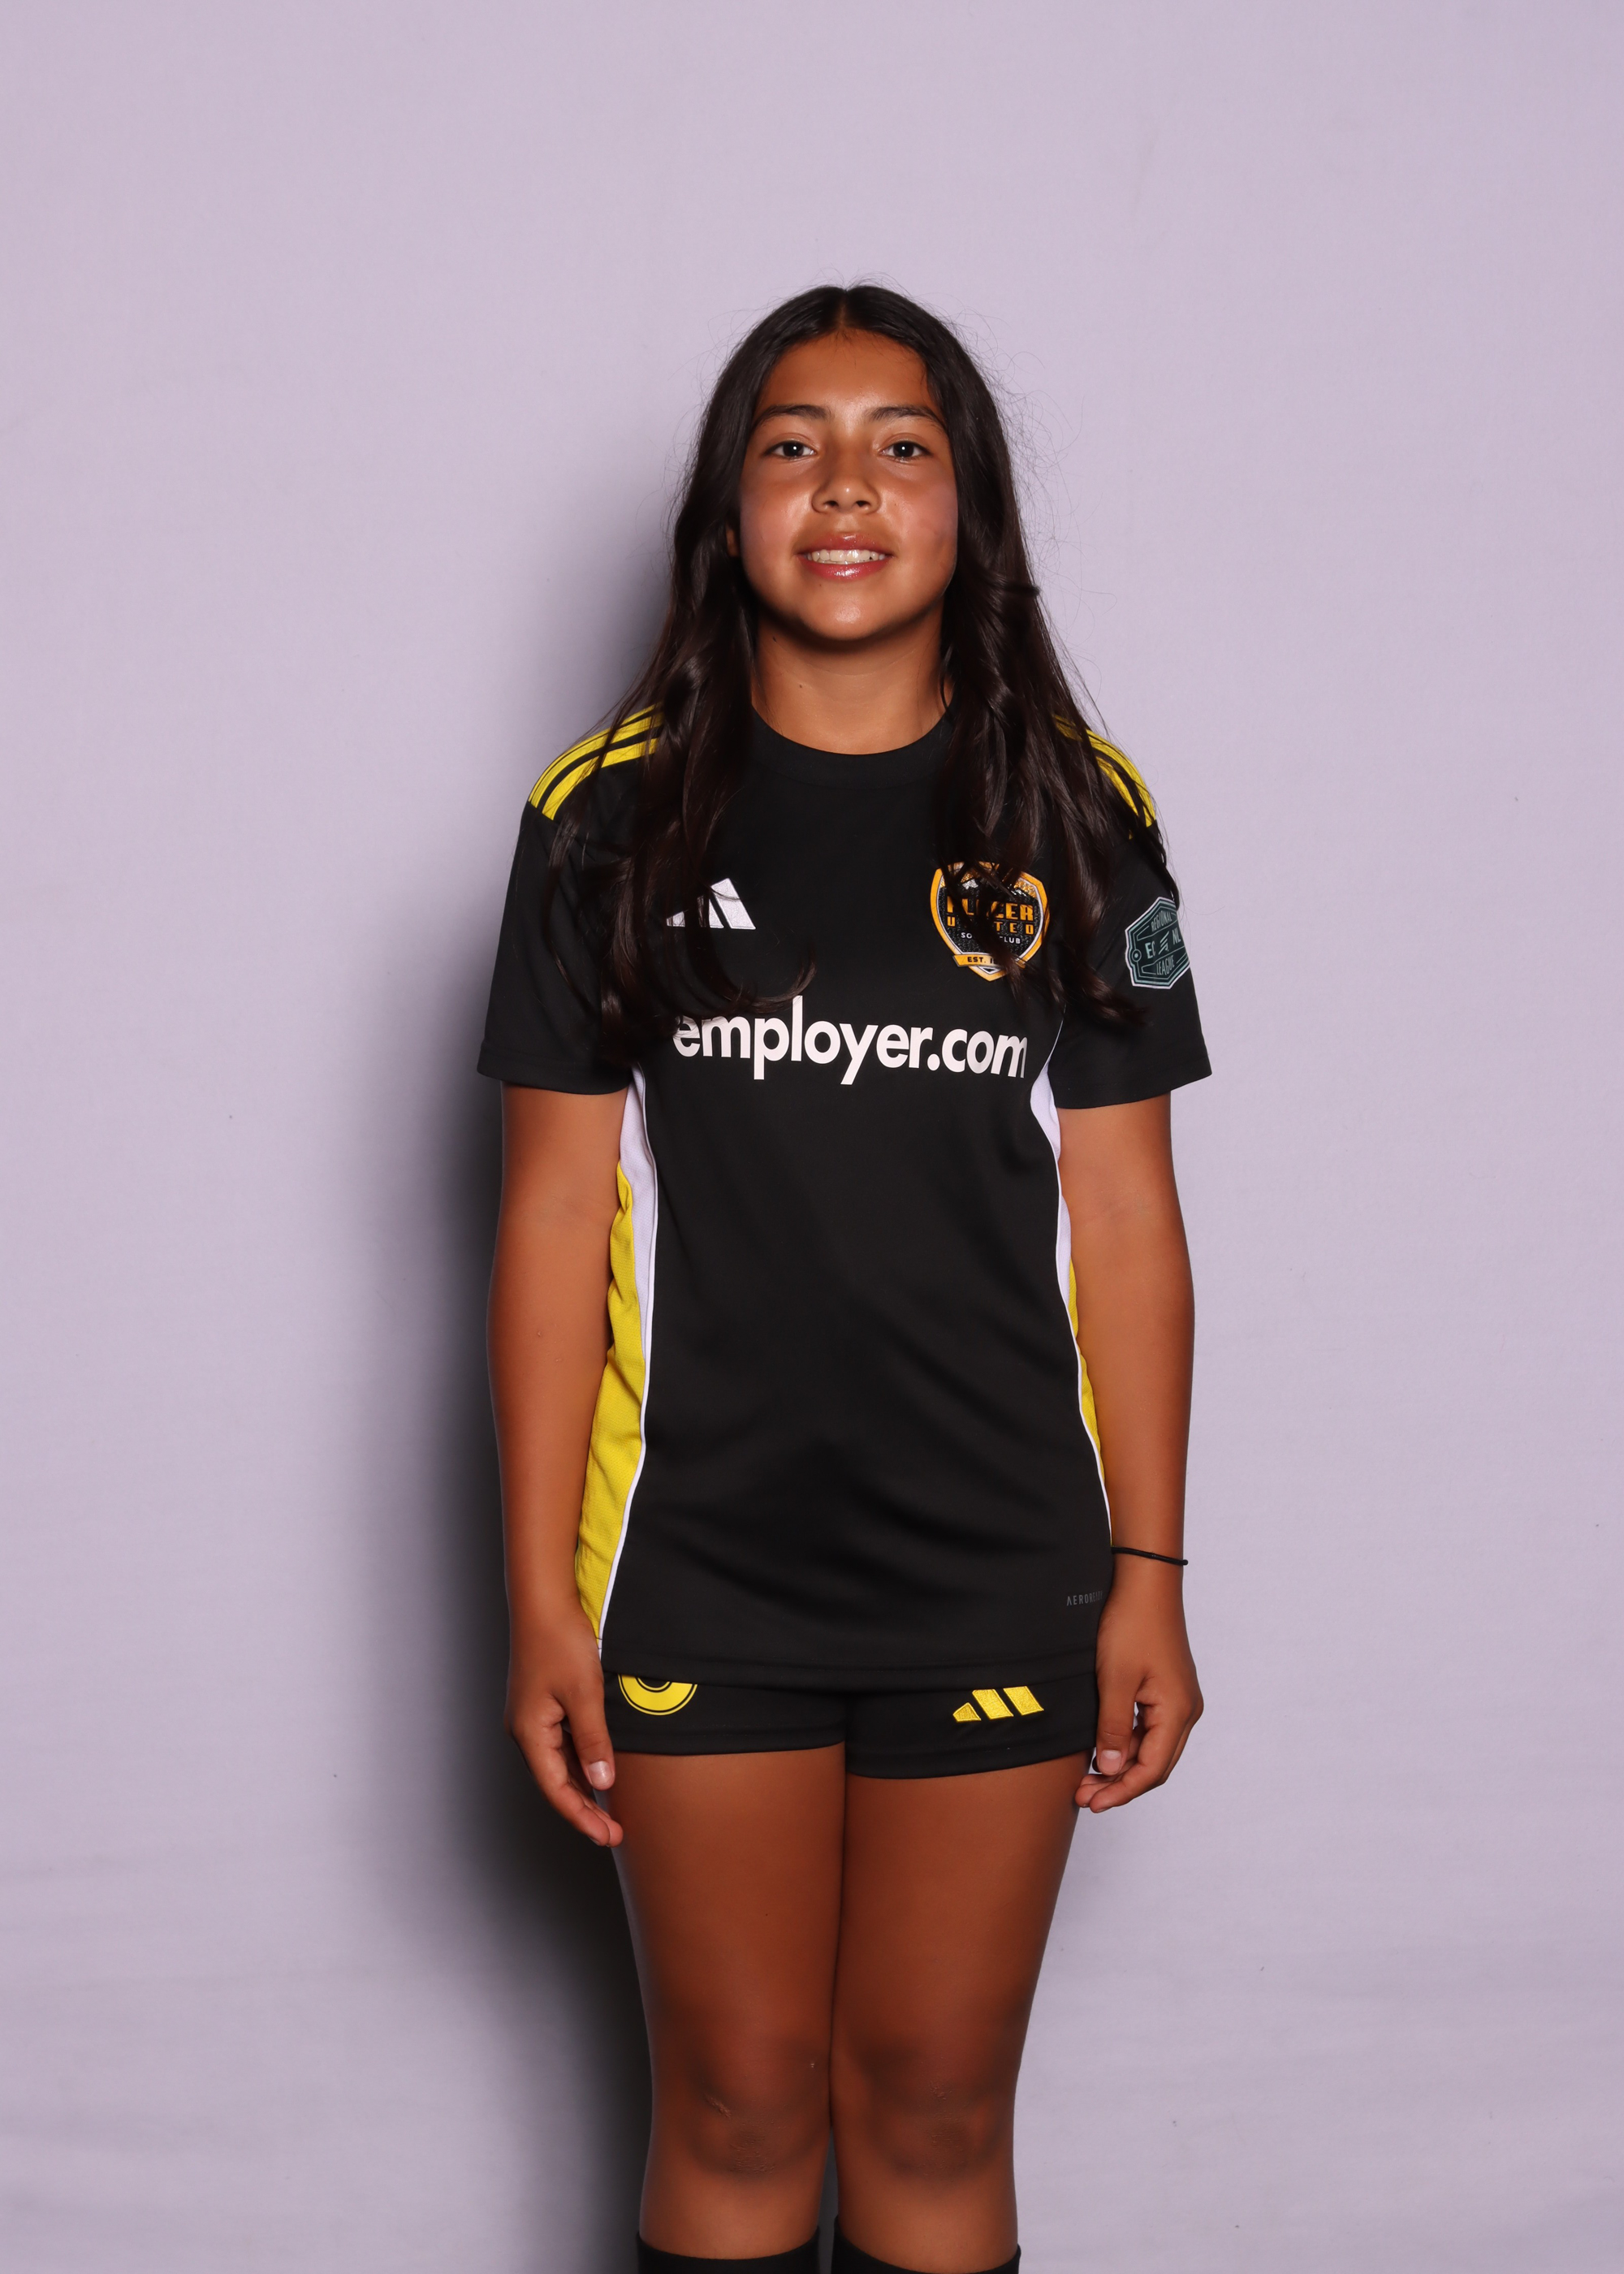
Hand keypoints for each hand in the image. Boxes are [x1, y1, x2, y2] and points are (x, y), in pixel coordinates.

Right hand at [505, 1607, 621, 1846]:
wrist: (543, 1601)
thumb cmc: (559, 1642)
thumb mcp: (584, 1695)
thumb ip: (594, 1742)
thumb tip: (603, 1783)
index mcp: (530, 1734)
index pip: (556, 1790)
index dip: (582, 1817)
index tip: (608, 1836)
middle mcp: (525, 1731)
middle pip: (555, 1783)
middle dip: (584, 1810)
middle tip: (614, 1832)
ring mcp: (531, 1718)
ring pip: (558, 1766)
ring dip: (582, 1789)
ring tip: (610, 1811)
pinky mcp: (541, 1705)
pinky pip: (560, 1745)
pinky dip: (579, 1763)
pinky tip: (598, 1770)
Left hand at [1077, 1562, 1201, 1812]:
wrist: (1144, 1583)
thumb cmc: (1131, 1625)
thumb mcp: (1114, 1680)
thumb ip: (1113, 1728)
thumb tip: (1111, 1770)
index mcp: (1179, 1712)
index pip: (1152, 1770)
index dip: (1122, 1791)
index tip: (1092, 1803)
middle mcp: (1186, 1710)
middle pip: (1155, 1764)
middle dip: (1120, 1784)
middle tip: (1084, 1796)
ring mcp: (1179, 1700)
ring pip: (1151, 1747)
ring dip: (1122, 1764)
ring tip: (1087, 1777)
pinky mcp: (1167, 1689)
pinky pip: (1149, 1728)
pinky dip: (1126, 1743)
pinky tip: (1102, 1748)